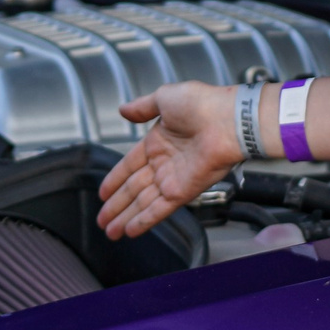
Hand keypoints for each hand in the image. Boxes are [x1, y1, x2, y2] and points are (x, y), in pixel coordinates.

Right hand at [96, 81, 244, 238]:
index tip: (103, 192)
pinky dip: (143, 221)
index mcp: (158, 142)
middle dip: (116, 205)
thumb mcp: (165, 98)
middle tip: (102, 219)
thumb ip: (142, 107)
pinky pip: (159, 209)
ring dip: (125, 217)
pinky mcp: (183, 192)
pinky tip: (129, 231)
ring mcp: (173, 179)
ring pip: (142, 203)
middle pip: (133, 189)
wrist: (227, 120)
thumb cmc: (202, 104)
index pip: (129, 165)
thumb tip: (123, 110)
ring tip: (109, 231)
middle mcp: (164, 163)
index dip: (115, 179)